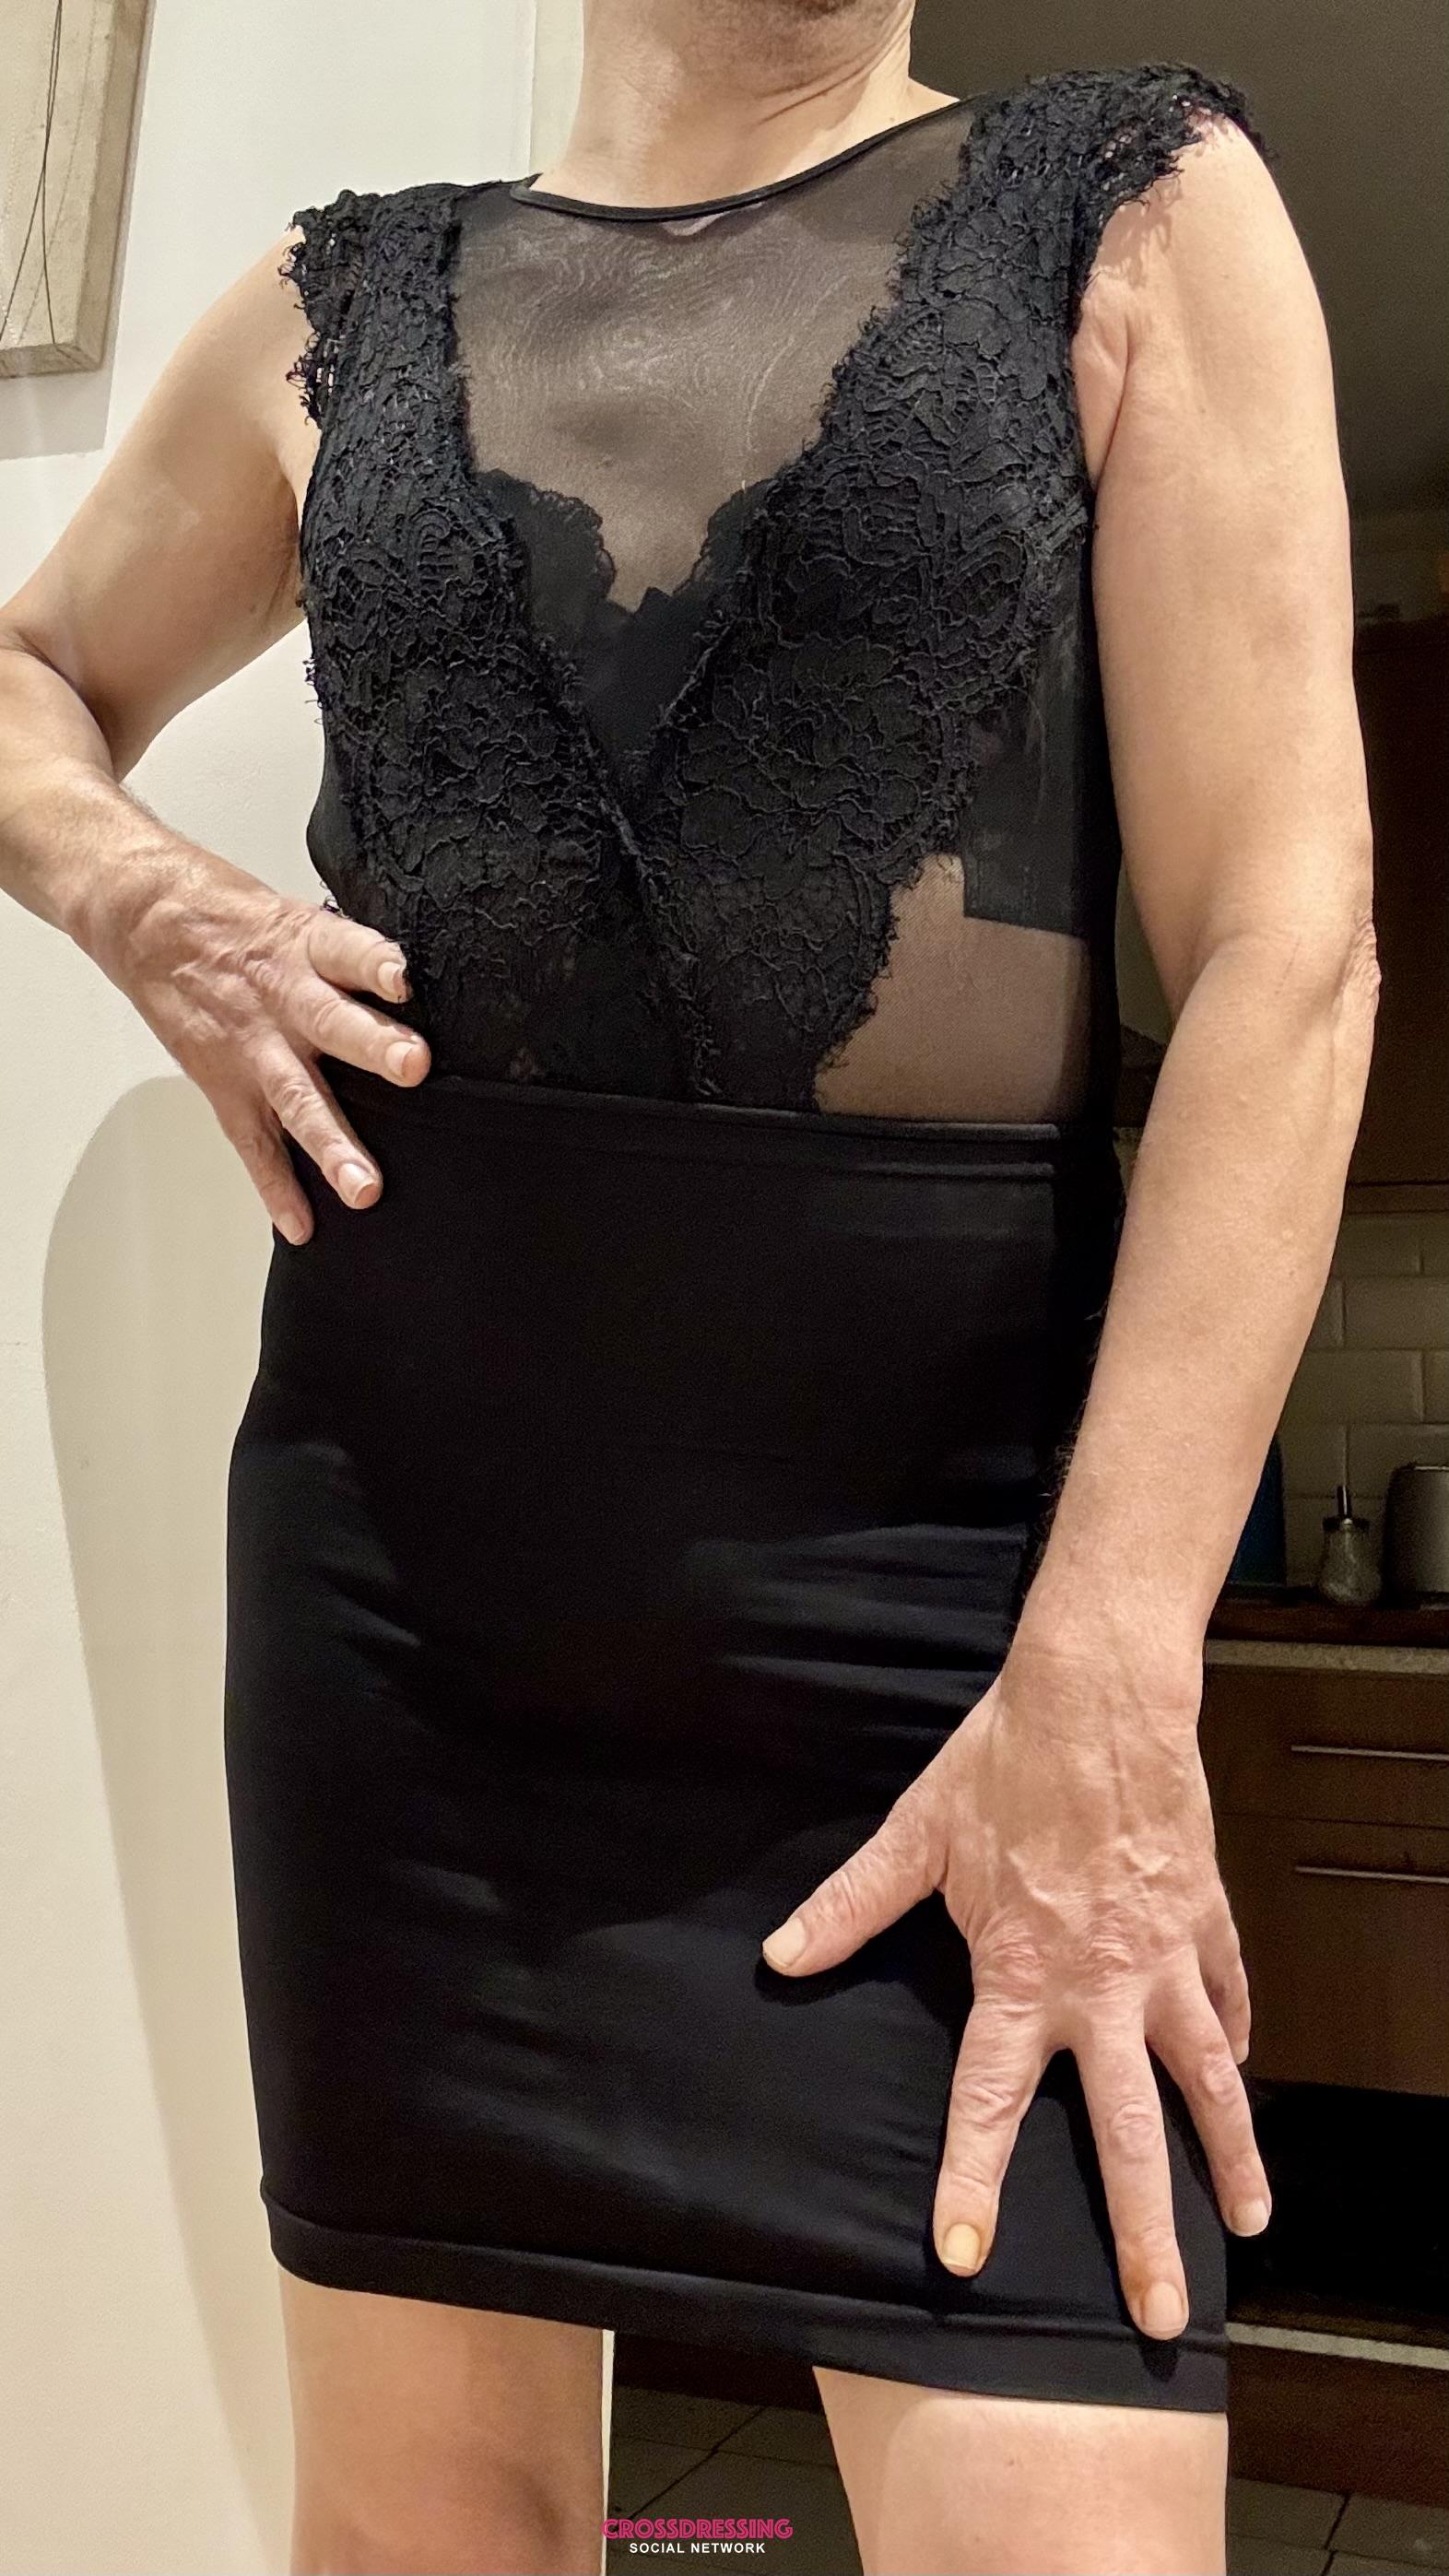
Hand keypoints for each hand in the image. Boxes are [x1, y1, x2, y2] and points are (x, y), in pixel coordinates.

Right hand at [82, 843, 426, 1242]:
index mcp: (304, 948)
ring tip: (364, 1187)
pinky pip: (253, 1142)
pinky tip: (301, 1225)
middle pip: (331, 1025)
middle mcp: (284, 999)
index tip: (402, 978)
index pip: (345, 950)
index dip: (374, 962)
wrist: (148, 921)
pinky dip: (275, 1186)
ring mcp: (254, 1047)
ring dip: (332, 1143)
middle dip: (374, 1048)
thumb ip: (350, 956)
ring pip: (296, 1097)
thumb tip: (420, 986)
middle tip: (414, 1067)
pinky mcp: (226, 1084)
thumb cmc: (237, 921)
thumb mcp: (297, 918)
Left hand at [760, 1633, 1270, 2339]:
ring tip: (1249, 2223)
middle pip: (1128, 2132)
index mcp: (1020, 1976)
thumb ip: (852, 1907)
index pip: (987, 2102)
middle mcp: (1100, 1988)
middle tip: (1158, 2315)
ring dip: (1230, 2156)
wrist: (1099, 1694)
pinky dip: (1235, 2042)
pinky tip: (1240, 2081)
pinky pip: (1227, 1998)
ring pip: (1208, 2083)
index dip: (970, 2181)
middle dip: (1144, 2231)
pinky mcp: (1204, 1920)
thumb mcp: (916, 1835)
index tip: (963, 2256)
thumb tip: (781, 1954)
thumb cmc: (1001, 1763)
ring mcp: (1162, 1959)